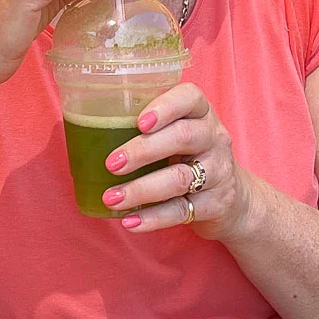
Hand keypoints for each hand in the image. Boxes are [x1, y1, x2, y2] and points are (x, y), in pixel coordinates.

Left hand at [100, 81, 254, 243]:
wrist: (233, 197)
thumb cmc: (189, 154)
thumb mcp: (178, 131)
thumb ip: (148, 125)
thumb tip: (85, 128)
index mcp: (201, 112)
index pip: (190, 98)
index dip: (164, 107)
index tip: (139, 121)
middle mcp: (214, 137)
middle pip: (183, 137)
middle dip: (143, 150)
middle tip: (112, 163)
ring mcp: (218, 172)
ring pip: (179, 178)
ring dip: (141, 189)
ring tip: (111, 197)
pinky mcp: (215, 205)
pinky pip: (181, 211)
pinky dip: (152, 218)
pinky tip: (130, 221)